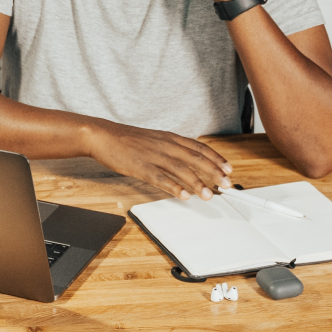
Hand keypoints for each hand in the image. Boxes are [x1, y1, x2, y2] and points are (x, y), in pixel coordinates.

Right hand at [86, 120, 232, 199]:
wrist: (103, 136)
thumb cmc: (127, 139)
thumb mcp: (154, 138)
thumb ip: (171, 148)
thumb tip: (188, 160)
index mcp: (170, 138)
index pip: (199, 148)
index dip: (216, 159)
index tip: (228, 169)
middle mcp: (165, 145)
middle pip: (195, 159)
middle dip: (214, 172)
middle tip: (227, 184)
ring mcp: (153, 156)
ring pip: (181, 169)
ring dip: (197, 183)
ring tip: (208, 195)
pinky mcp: (141, 167)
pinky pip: (160, 178)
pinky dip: (174, 187)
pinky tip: (184, 195)